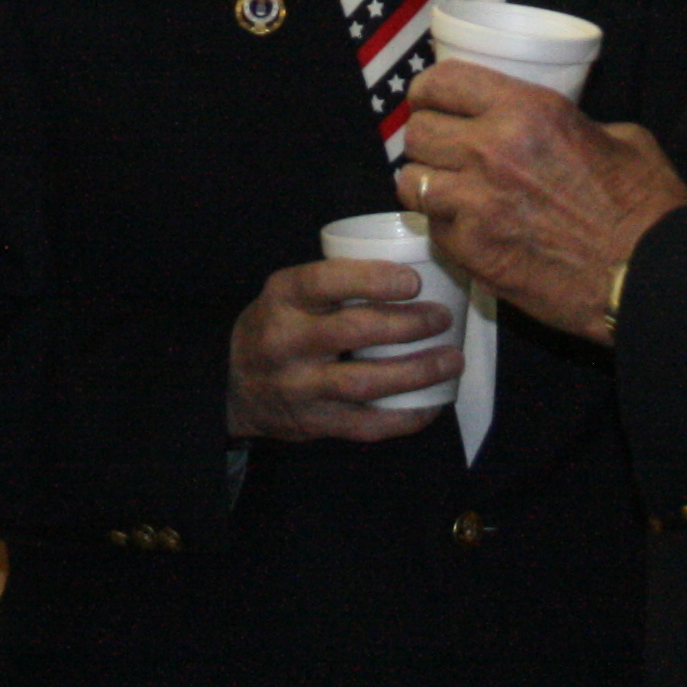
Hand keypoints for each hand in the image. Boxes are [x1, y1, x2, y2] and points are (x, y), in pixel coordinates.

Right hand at [225, 255, 461, 441]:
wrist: (235, 385)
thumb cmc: (280, 325)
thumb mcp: (290, 293)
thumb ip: (335, 281)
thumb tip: (412, 261)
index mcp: (282, 297)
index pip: (325, 281)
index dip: (373, 280)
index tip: (414, 282)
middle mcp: (285, 342)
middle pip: (353, 331)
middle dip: (407, 325)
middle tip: (442, 317)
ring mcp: (298, 387)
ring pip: (364, 382)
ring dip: (416, 372)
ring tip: (451, 359)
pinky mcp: (313, 424)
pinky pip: (366, 425)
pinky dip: (405, 417)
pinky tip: (432, 403)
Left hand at [398, 58, 686, 338]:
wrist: (649, 278)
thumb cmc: (644, 208)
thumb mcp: (619, 137)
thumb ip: (567, 123)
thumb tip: (540, 127)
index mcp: (528, 111)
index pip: (442, 82)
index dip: (430, 92)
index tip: (432, 102)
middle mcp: (492, 149)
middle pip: (417, 131)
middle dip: (429, 140)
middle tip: (445, 152)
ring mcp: (476, 203)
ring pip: (410, 181)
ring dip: (428, 184)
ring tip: (451, 192)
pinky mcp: (472, 251)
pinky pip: (432, 228)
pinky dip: (445, 226)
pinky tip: (471, 229)